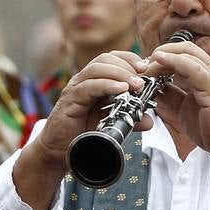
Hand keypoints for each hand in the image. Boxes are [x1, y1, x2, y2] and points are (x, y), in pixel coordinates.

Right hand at [30, 51, 148, 166]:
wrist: (59, 150)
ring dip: (119, 73)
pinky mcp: (70, 101)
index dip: (129, 59)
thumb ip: (129, 119)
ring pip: (96, 69)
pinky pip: (88, 87)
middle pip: (105, 59)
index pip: (112, 59)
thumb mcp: (111, 124)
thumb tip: (149, 121)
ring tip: (136, 84)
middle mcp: (84, 80)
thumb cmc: (82, 133)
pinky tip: (121, 89)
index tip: (146, 68)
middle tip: (143, 78)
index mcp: (94, 81)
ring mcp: (75, 89)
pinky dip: (106, 85)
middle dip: (127, 64)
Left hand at [149, 40, 209, 162]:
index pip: (185, 54)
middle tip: (144, 65)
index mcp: (208, 76)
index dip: (165, 56)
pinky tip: (159, 61)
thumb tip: (153, 88)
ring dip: (164, 56)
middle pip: (185, 48)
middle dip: (162, 52)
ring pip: (187, 53)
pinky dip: (173, 61)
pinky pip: (191, 67)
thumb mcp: (184, 109)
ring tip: (147, 65)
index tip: (148, 66)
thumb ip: (171, 96)